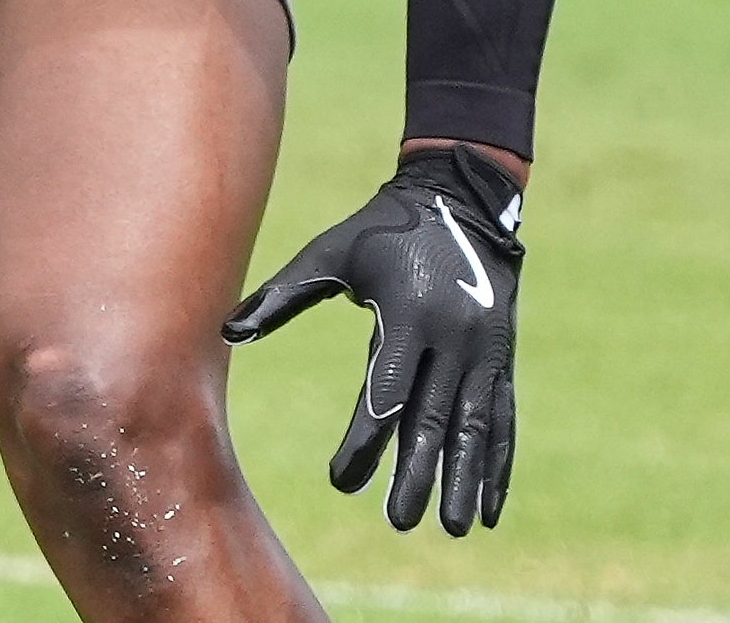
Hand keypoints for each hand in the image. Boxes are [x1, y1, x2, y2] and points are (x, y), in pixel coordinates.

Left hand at [224, 146, 523, 534]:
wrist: (458, 200)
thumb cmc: (381, 230)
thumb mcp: (331, 253)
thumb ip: (283, 294)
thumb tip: (227, 330)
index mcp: (407, 315)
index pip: (386, 392)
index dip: (365, 441)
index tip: (342, 481)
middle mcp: (452, 336)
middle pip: (433, 417)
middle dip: (418, 474)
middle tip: (399, 521)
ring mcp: (484, 349)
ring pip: (474, 425)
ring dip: (466, 480)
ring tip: (455, 529)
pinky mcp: (502, 357)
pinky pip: (502, 418)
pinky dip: (498, 464)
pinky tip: (491, 506)